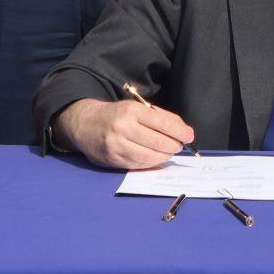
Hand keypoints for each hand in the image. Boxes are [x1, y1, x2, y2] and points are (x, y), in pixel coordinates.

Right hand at [55, 98, 194, 169]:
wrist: (84, 124)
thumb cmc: (116, 115)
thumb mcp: (135, 108)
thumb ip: (159, 117)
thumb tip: (184, 131)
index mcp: (131, 111)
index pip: (162, 123)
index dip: (180, 131)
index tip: (189, 136)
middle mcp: (123, 128)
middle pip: (158, 142)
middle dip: (174, 146)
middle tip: (180, 146)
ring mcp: (116, 146)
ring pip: (150, 157)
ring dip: (164, 156)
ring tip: (169, 152)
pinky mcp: (113, 160)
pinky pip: (139, 165)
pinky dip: (151, 163)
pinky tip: (155, 158)